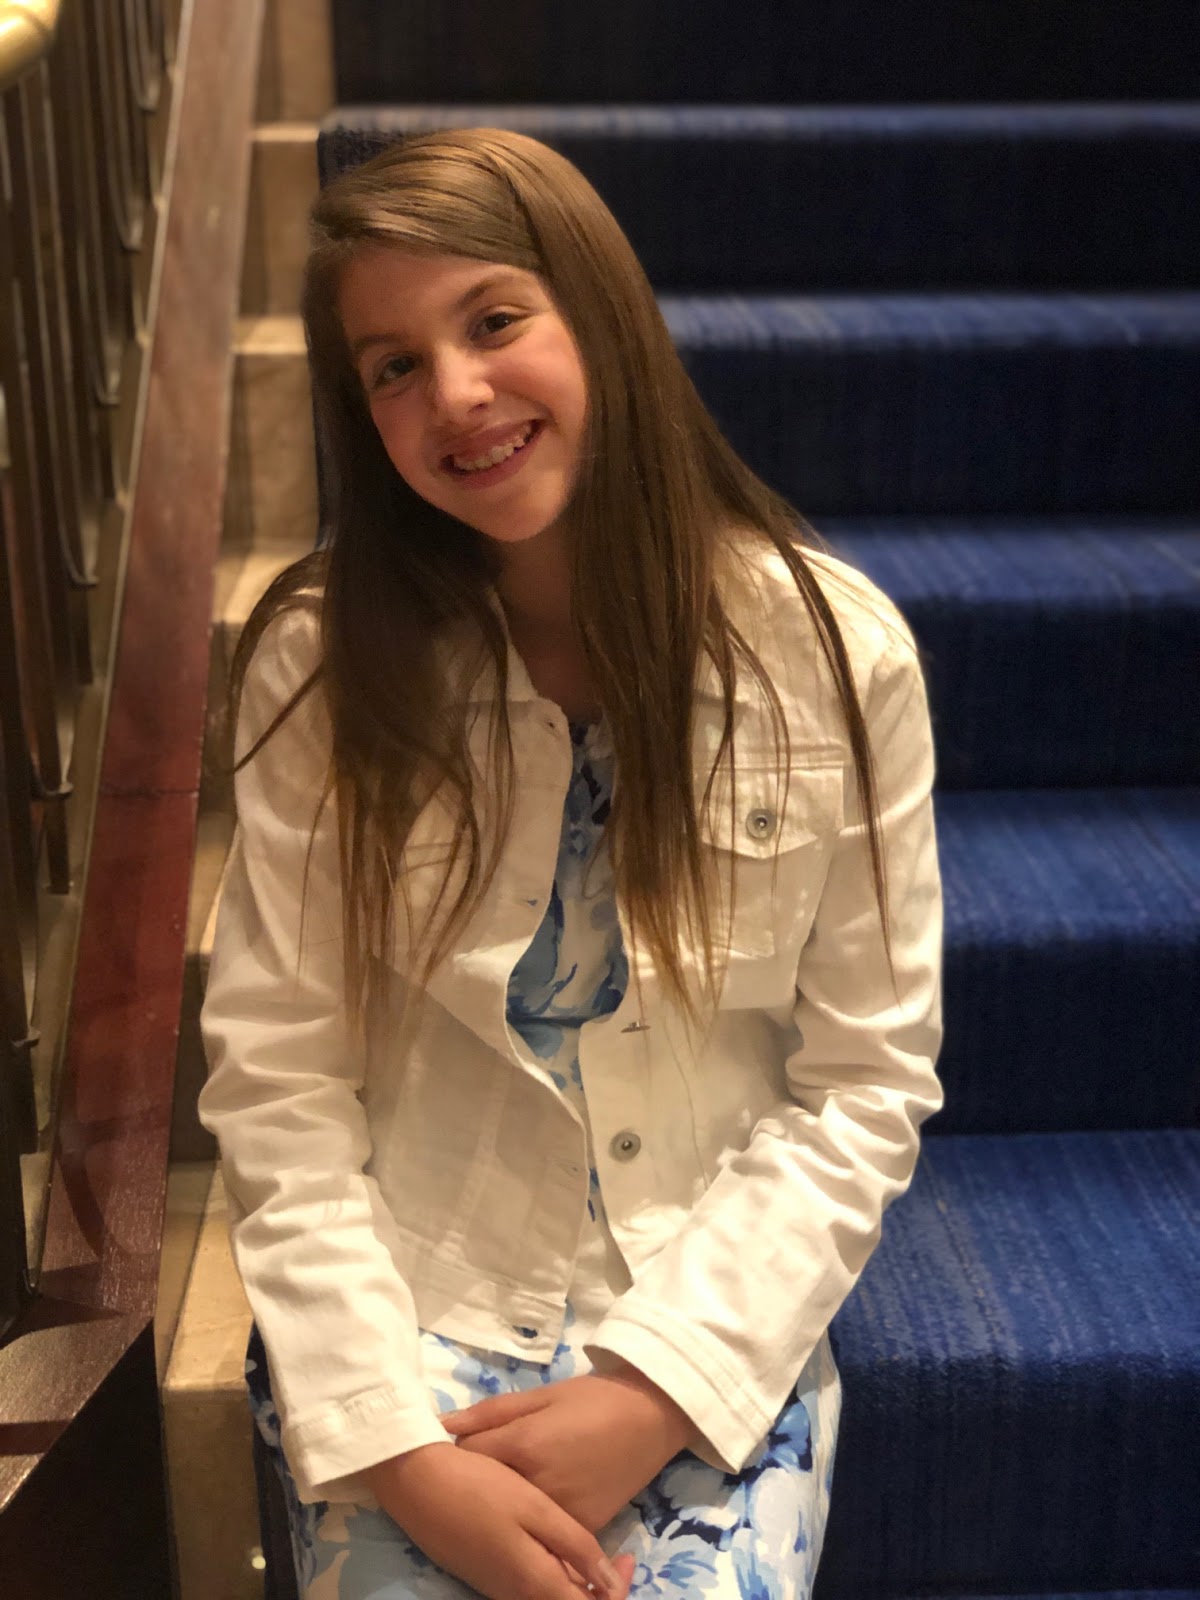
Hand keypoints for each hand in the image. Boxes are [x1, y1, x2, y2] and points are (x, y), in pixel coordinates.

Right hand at [364, 1442, 634, 1599]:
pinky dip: (552, 1575)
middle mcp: (515, 1594)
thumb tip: (610, 1586)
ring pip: (547, 1597)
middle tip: (619, 1557)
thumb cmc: (480, 1486)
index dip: (614, 1592)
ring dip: (575, 1583)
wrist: (415, 1481)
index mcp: (533, 1582)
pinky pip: (528, 1587)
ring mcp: (496, 1586)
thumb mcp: (534, 1507)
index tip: (628, 1560)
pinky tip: (556, 1545)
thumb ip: (575, 1547)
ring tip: (593, 1551)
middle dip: (598, 1589)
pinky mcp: (483, 1573)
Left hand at [443, 1368, 696, 1532]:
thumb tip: (440, 1424)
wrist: (651, 1418)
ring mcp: (562, 1515)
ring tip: (506, 1487)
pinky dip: (533, 1523)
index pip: (466, 1458)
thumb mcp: (542, 1394)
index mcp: (524, 1445)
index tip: (462, 1446)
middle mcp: (538, 1487)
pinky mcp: (583, 1530)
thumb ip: (489, 1413)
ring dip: (503, 1505)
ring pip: (513, 1518)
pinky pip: (545, 1533)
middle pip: (486, 1493)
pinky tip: (531, 1508)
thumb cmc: (594, 1399)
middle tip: (484, 1469)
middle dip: (478, 1482)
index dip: (459, 1451)